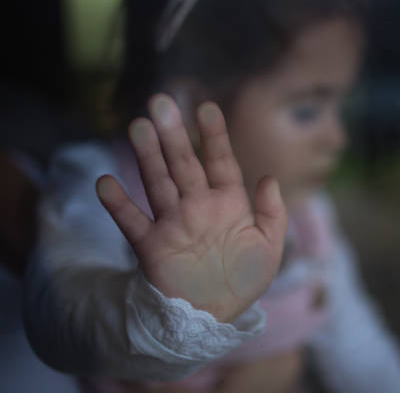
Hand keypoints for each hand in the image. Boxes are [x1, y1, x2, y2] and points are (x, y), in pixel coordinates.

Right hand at [96, 94, 286, 321]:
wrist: (213, 316)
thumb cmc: (244, 280)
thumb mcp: (269, 249)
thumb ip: (272, 214)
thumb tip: (269, 179)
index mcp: (228, 203)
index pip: (220, 161)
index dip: (214, 136)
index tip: (207, 107)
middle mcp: (198, 206)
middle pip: (183, 164)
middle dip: (173, 135)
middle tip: (161, 102)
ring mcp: (173, 223)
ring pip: (158, 182)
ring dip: (147, 156)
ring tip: (137, 126)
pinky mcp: (152, 246)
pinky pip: (132, 222)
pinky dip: (118, 205)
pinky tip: (106, 182)